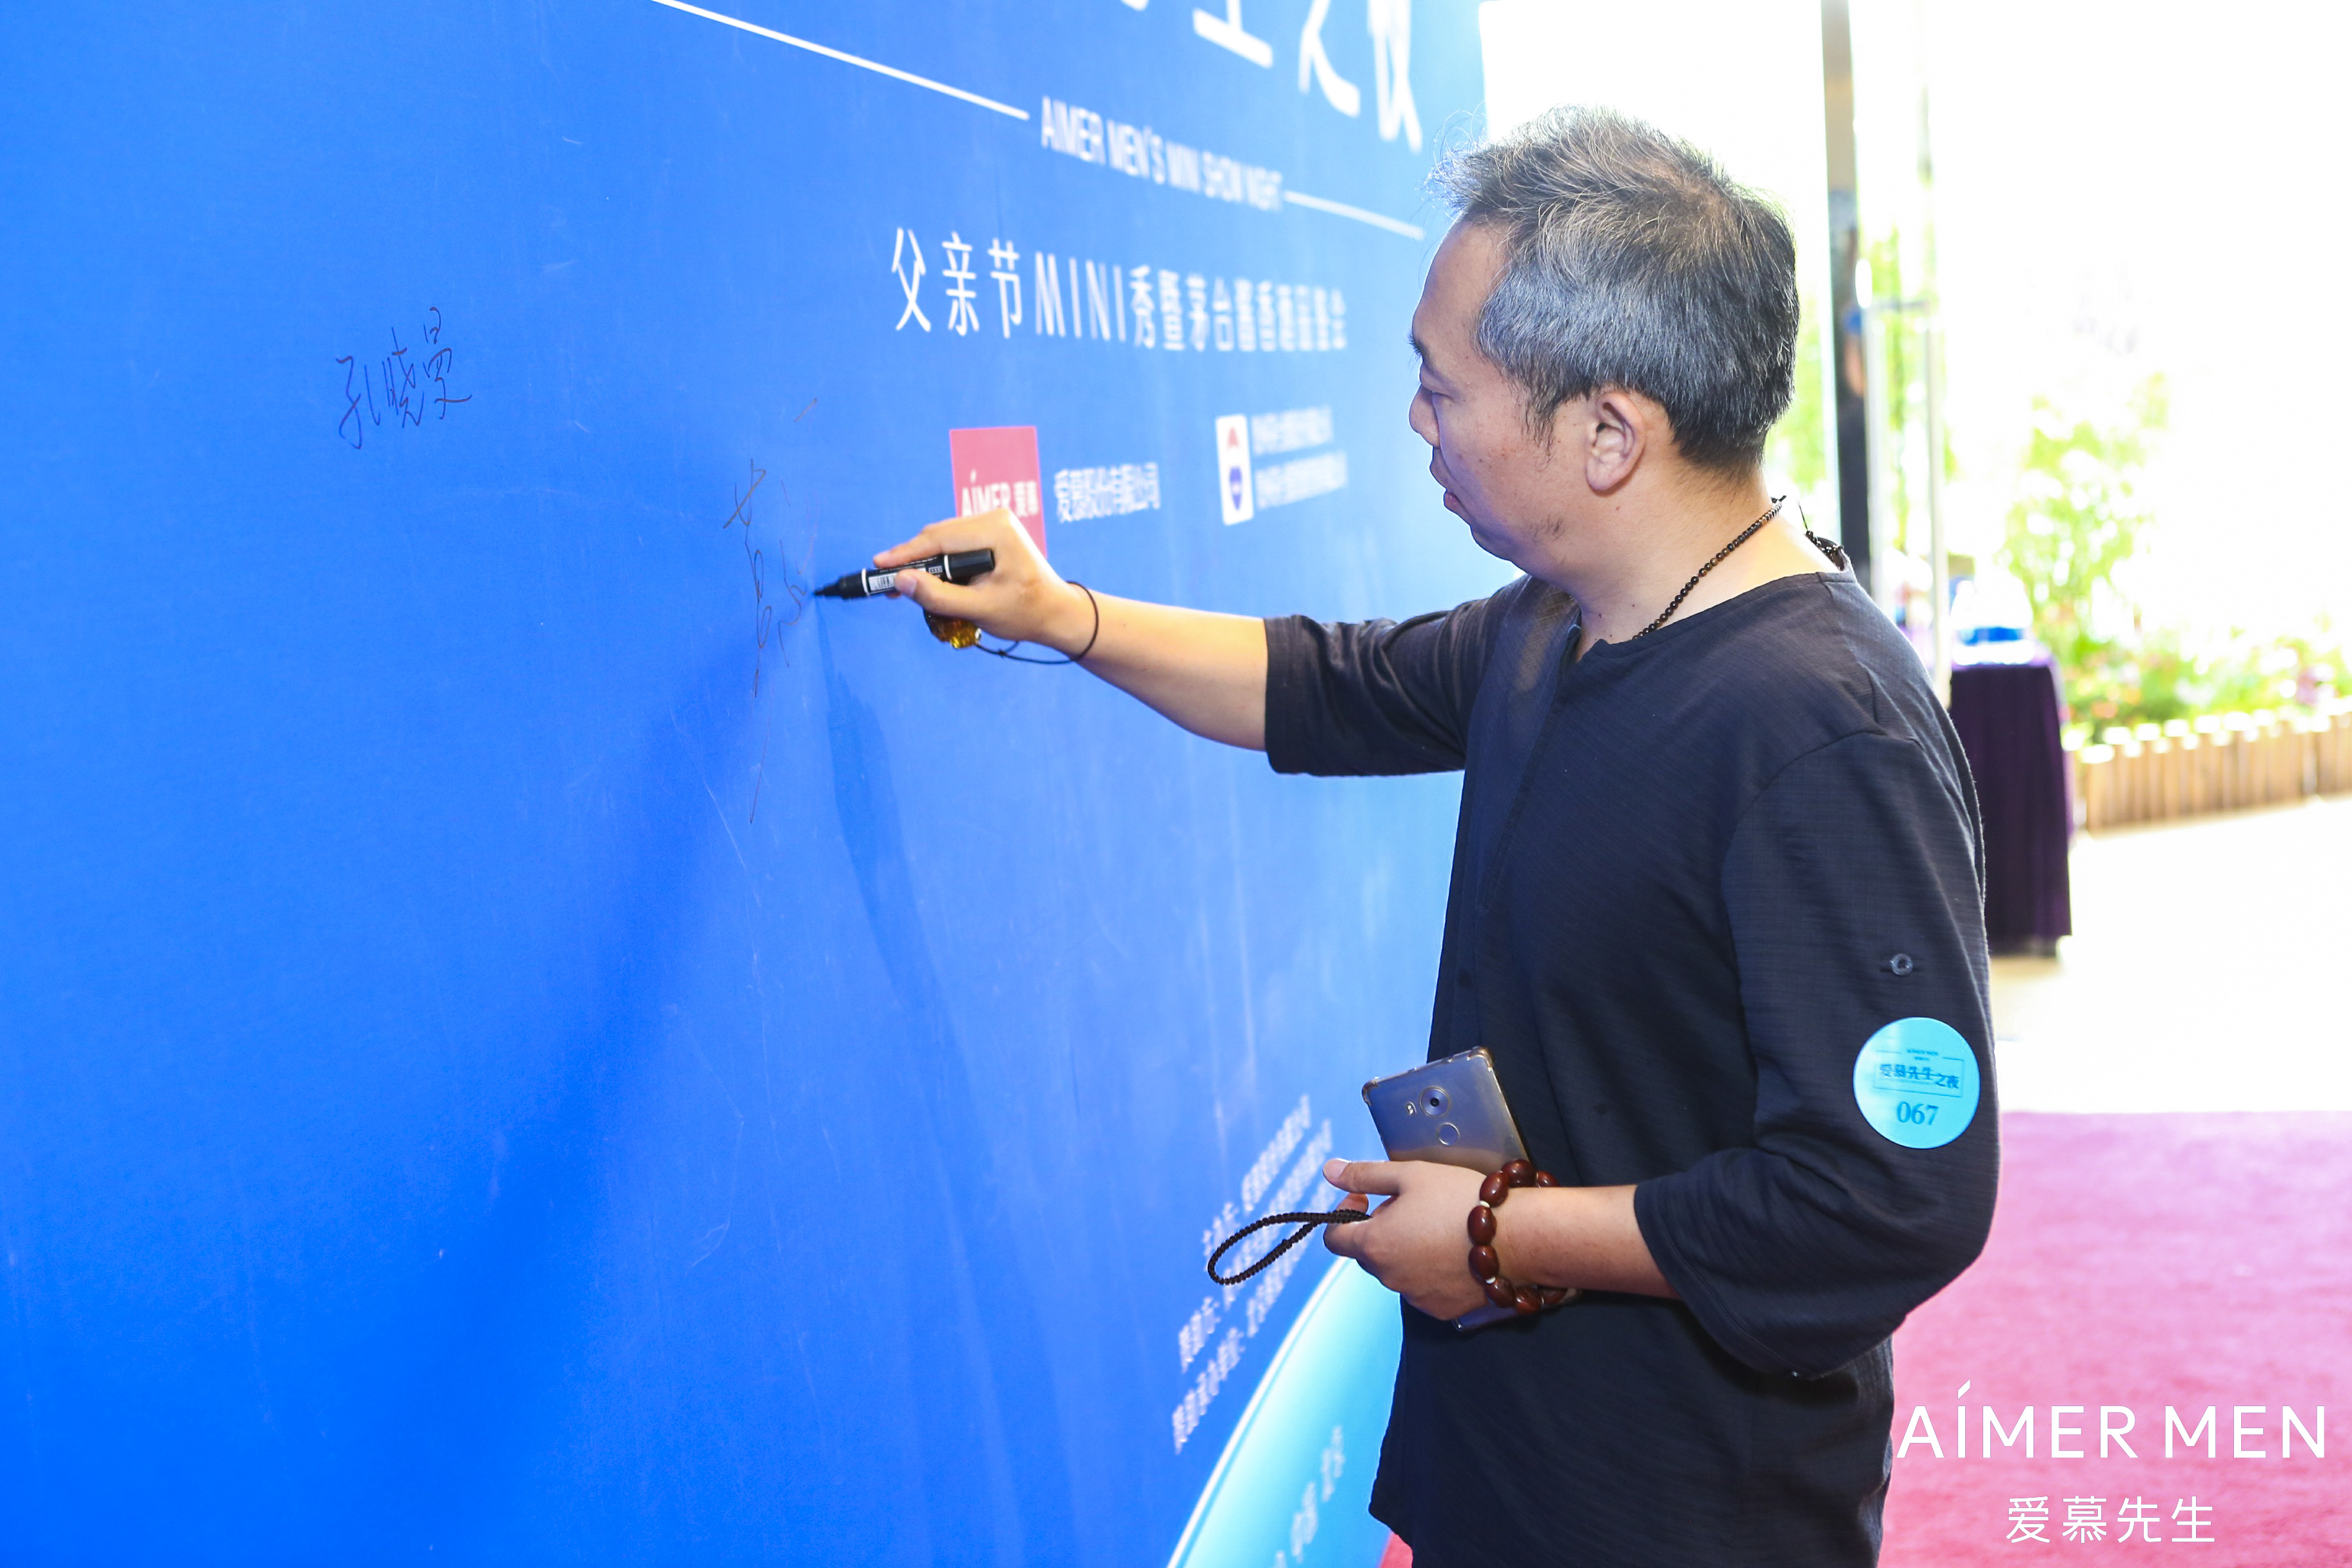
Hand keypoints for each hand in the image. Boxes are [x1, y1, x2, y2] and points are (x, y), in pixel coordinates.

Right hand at [874, 508, 1094, 654]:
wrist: (1057, 613)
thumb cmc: (1026, 612)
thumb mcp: (980, 609)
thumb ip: (939, 596)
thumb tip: (902, 581)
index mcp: (996, 530)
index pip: (939, 539)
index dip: (906, 554)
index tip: (879, 566)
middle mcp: (994, 519)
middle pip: (938, 536)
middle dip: (912, 560)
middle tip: (886, 584)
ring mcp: (994, 524)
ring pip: (944, 540)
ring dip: (925, 562)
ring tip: (904, 586)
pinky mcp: (991, 534)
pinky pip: (955, 544)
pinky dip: (940, 562)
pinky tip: (927, 580)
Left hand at [1319, 1157, 1491, 1319]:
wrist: (1517, 1237)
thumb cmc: (1462, 1201)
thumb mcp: (1410, 1174)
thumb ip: (1365, 1174)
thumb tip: (1329, 1171)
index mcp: (1375, 1245)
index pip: (1334, 1238)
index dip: (1344, 1214)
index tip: (1365, 1199)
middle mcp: (1390, 1277)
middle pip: (1368, 1253)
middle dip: (1380, 1229)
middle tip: (1412, 1207)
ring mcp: (1416, 1297)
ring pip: (1397, 1270)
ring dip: (1406, 1250)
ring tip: (1439, 1226)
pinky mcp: (1442, 1309)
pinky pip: (1423, 1288)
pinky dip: (1430, 1271)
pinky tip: (1454, 1250)